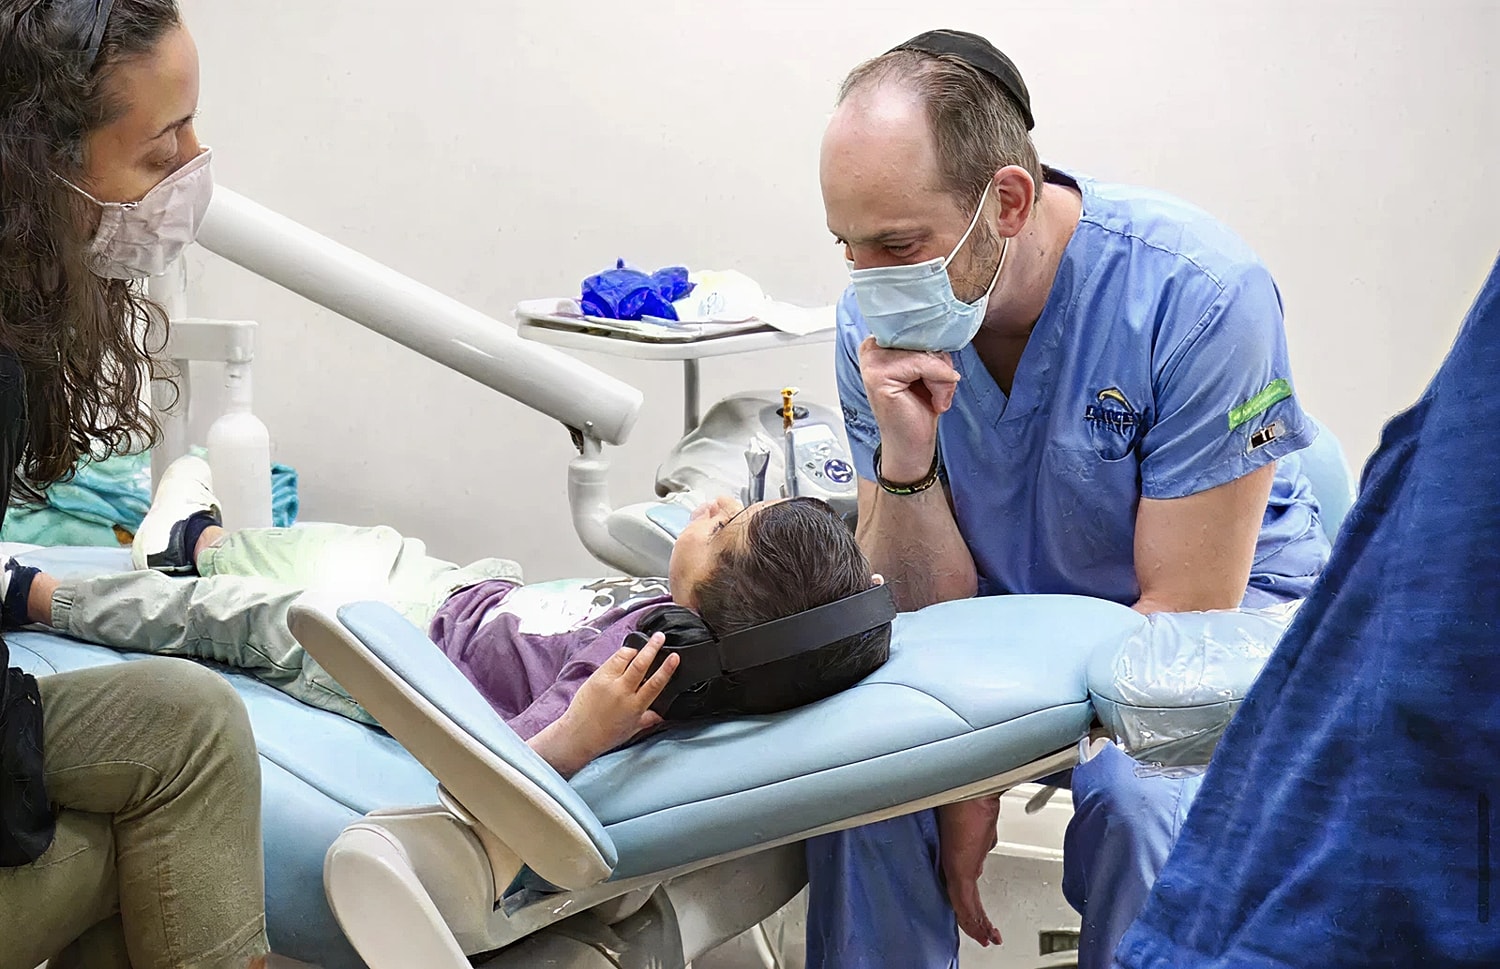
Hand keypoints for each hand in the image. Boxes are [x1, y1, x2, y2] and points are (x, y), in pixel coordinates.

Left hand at [536, 635, 678, 776]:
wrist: (579, 735)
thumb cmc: (604, 735)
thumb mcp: (631, 729)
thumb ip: (647, 719)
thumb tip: (660, 716)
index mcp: (636, 706)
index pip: (655, 683)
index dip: (667, 669)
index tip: (674, 657)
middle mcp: (623, 692)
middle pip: (642, 665)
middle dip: (653, 648)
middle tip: (661, 637)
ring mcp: (609, 683)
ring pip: (627, 658)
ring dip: (639, 648)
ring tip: (647, 641)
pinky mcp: (597, 677)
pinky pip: (613, 659)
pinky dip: (623, 653)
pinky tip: (628, 651)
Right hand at [858, 337, 960, 480]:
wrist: (912, 443)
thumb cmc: (919, 408)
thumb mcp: (927, 367)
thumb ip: (928, 345)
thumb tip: (941, 331)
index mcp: (880, 342)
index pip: (918, 326)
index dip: (935, 348)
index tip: (934, 374)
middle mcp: (871, 347)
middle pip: (923, 336)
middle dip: (940, 364)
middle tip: (934, 389)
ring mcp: (872, 361)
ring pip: (926, 352)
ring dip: (941, 378)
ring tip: (933, 397)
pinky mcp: (878, 375)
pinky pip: (925, 364)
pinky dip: (939, 385)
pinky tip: (933, 402)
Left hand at [939, 796, 1002, 947]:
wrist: (973, 788)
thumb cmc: (969, 796)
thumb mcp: (979, 823)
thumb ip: (981, 835)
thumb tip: (985, 839)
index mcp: (957, 852)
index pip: (961, 883)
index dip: (969, 902)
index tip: (975, 915)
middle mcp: (956, 862)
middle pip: (962, 897)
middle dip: (973, 918)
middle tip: (981, 933)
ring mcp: (957, 866)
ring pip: (964, 903)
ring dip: (976, 922)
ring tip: (985, 937)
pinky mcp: (959, 868)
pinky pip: (964, 901)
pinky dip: (974, 919)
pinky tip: (981, 931)